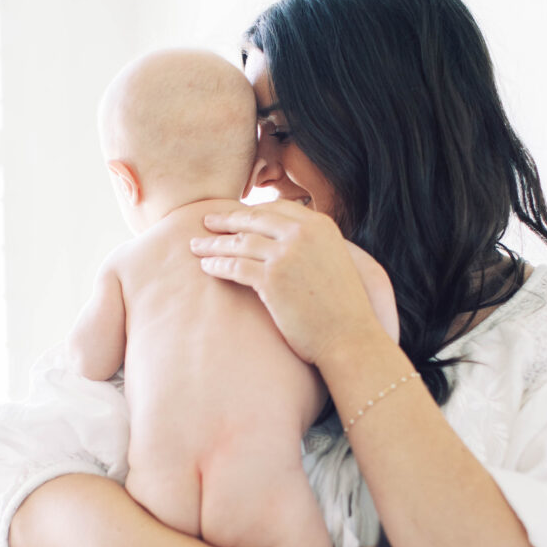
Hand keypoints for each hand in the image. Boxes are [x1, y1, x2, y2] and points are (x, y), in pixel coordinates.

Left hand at [190, 200, 379, 364]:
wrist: (350, 337)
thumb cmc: (343, 308)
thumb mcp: (335, 262)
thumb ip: (313, 246)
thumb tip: (288, 243)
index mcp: (321, 225)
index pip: (277, 209)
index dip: (252, 212)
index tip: (236, 215)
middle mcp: (303, 233)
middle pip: (253, 219)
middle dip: (226, 220)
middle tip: (207, 221)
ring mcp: (286, 254)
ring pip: (240, 242)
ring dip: (214, 243)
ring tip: (196, 245)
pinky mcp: (272, 279)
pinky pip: (235, 267)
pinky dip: (217, 265)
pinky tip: (205, 267)